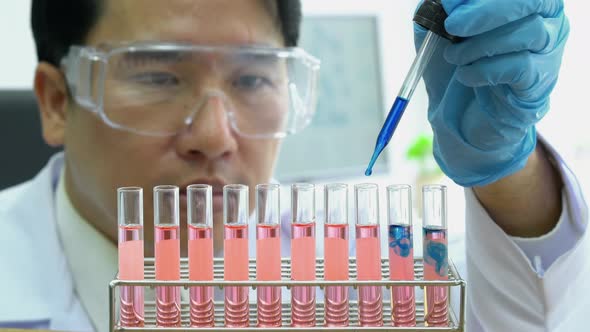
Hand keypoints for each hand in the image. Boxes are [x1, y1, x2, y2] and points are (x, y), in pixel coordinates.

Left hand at [414, 0, 568, 186]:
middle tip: (452, 26)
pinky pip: (520, 67)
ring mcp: (549, 52)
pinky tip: (465, 76)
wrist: (461, 114)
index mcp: (526, 2)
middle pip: (531, 1)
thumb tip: (445, 0)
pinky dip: (484, 70)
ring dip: (480, 46)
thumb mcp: (439, 31)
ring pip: (529, 33)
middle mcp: (547, 20)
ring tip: (454, 57)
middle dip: (487, 11)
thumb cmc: (457, 64)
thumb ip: (442, 9)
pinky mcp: (540, 83)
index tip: (447, 5)